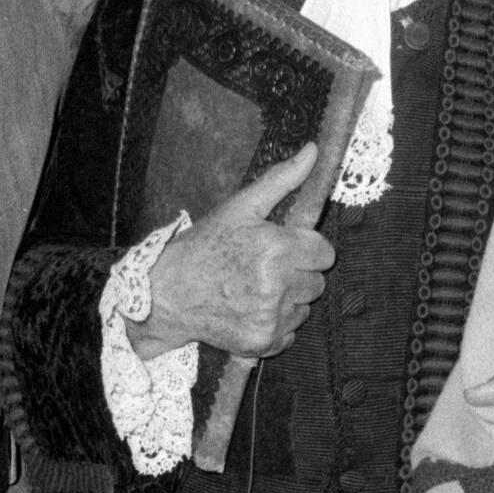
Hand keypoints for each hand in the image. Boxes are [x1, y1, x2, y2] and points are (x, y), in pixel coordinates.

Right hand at [130, 143, 334, 359]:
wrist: (168, 293)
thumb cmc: (205, 246)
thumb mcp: (241, 207)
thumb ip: (282, 180)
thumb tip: (313, 151)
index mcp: (276, 249)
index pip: (325, 254)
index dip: (306, 248)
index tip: (285, 247)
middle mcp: (277, 286)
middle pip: (317, 282)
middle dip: (298, 273)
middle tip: (266, 267)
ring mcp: (269, 317)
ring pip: (305, 307)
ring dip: (288, 299)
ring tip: (255, 288)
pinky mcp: (262, 341)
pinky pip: (290, 331)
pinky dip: (276, 322)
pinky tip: (250, 309)